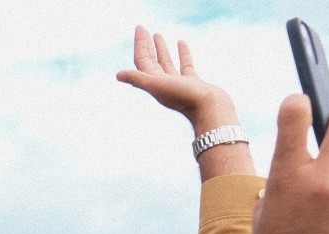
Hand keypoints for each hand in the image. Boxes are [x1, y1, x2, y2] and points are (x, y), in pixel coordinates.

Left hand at [116, 26, 252, 180]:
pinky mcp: (192, 83)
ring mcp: (178, 84)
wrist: (210, 109)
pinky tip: (181, 42)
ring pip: (166, 63)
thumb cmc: (185, 97)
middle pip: (151, 62)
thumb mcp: (159, 86)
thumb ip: (139, 79)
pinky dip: (182, 54)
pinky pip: (184, 65)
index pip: (142, 61)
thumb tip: (118, 75)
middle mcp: (164, 84)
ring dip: (161, 49)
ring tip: (158, 35)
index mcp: (154, 84)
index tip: (140, 28)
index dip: (140, 45)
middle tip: (144, 30)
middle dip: (147, 46)